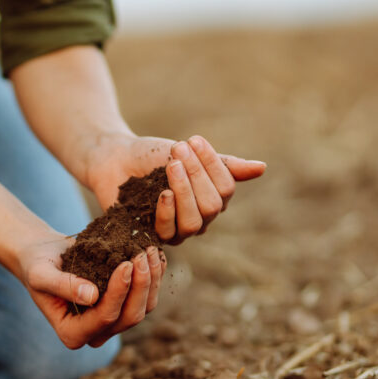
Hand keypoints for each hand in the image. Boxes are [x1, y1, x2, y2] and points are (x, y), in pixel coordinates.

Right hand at [17, 235, 164, 348]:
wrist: (44, 256)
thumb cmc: (37, 264)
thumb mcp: (40, 273)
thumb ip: (61, 285)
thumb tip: (91, 296)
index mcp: (72, 333)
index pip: (104, 317)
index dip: (118, 293)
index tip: (126, 264)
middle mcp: (95, 334)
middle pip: (129, 317)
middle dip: (140, 286)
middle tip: (142, 254)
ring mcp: (112, 322)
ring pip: (143, 309)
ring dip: (151, 280)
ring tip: (150, 251)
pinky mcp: (123, 307)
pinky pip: (146, 297)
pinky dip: (154, 277)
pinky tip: (156, 256)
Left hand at [85, 133, 265, 244]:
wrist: (115, 158)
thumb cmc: (153, 156)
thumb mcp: (188, 154)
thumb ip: (223, 164)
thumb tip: (262, 167)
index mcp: (212, 196)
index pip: (225, 188)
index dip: (213, 165)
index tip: (193, 140)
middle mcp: (199, 218)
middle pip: (212, 206)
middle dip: (197, 175)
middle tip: (178, 150)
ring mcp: (176, 230)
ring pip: (195, 222)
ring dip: (185, 191)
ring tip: (172, 165)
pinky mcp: (153, 237)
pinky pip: (169, 232)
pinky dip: (169, 211)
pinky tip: (163, 193)